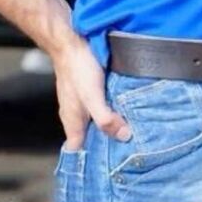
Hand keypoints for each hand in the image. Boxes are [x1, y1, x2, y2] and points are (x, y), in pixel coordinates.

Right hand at [52, 31, 132, 150]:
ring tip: (131, 125)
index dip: (93, 160)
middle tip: (129, 142)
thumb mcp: (92, 96)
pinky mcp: (89, 88)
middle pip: (90, 136)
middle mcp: (75, 114)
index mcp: (72, 123)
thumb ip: (105, 118)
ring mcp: (81, 101)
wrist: (71, 38)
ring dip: (111, 122)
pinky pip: (101, 104)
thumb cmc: (77, 67)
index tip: (113, 162)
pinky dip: (111, 107)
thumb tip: (124, 136)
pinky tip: (124, 103)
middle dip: (107, 141)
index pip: (79, 152)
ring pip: (96, 119)